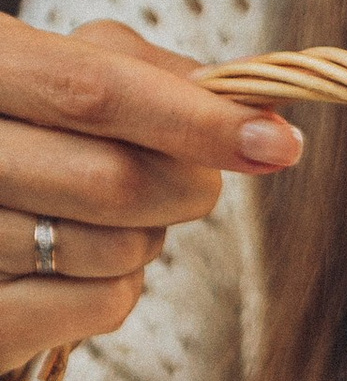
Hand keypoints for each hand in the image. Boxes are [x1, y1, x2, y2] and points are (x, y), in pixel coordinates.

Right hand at [0, 15, 301, 373]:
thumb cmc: (32, 135)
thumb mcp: (73, 74)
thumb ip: (155, 74)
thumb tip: (257, 102)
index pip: (93, 90)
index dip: (196, 120)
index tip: (279, 143)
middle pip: (116, 179)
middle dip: (184, 189)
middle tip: (187, 182)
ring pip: (114, 250)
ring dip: (146, 239)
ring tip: (108, 220)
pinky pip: (101, 306)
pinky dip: (119, 288)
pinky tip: (81, 267)